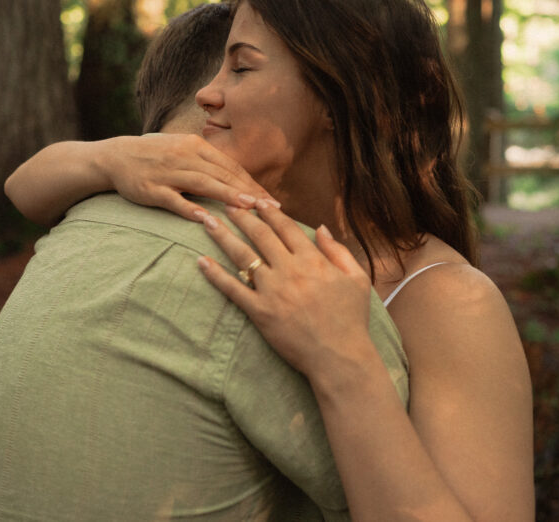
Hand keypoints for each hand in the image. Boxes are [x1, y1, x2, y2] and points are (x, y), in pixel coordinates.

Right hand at [99, 134, 275, 219]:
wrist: (116, 156)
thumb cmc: (156, 156)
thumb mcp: (184, 150)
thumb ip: (209, 162)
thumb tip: (238, 179)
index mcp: (196, 146)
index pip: (231, 166)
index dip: (253, 183)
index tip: (272, 200)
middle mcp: (185, 156)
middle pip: (223, 175)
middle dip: (249, 192)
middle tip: (271, 209)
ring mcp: (168, 172)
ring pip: (203, 184)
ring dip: (228, 196)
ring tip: (250, 209)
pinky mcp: (151, 189)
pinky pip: (174, 200)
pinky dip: (191, 209)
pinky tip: (208, 220)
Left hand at [196, 201, 374, 378]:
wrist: (339, 356)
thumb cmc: (351, 319)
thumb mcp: (356, 279)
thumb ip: (337, 250)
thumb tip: (321, 227)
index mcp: (312, 260)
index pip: (285, 227)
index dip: (269, 211)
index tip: (256, 201)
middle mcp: (289, 270)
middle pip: (260, 235)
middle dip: (241, 216)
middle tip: (226, 203)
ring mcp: (272, 290)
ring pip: (242, 255)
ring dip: (222, 235)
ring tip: (207, 221)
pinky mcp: (260, 312)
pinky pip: (233, 289)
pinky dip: (215, 275)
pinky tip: (201, 262)